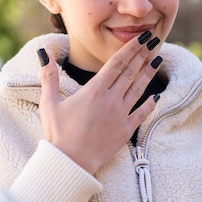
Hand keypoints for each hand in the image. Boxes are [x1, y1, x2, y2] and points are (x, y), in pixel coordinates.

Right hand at [37, 33, 161, 174]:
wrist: (69, 163)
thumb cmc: (57, 133)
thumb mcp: (49, 102)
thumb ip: (49, 76)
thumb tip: (43, 53)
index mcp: (94, 90)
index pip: (117, 63)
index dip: (130, 48)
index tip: (141, 38)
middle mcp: (110, 100)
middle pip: (130, 72)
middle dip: (143, 55)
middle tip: (154, 41)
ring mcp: (120, 115)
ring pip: (139, 89)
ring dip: (149, 73)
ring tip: (158, 59)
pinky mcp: (125, 130)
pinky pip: (141, 113)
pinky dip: (150, 103)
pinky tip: (157, 95)